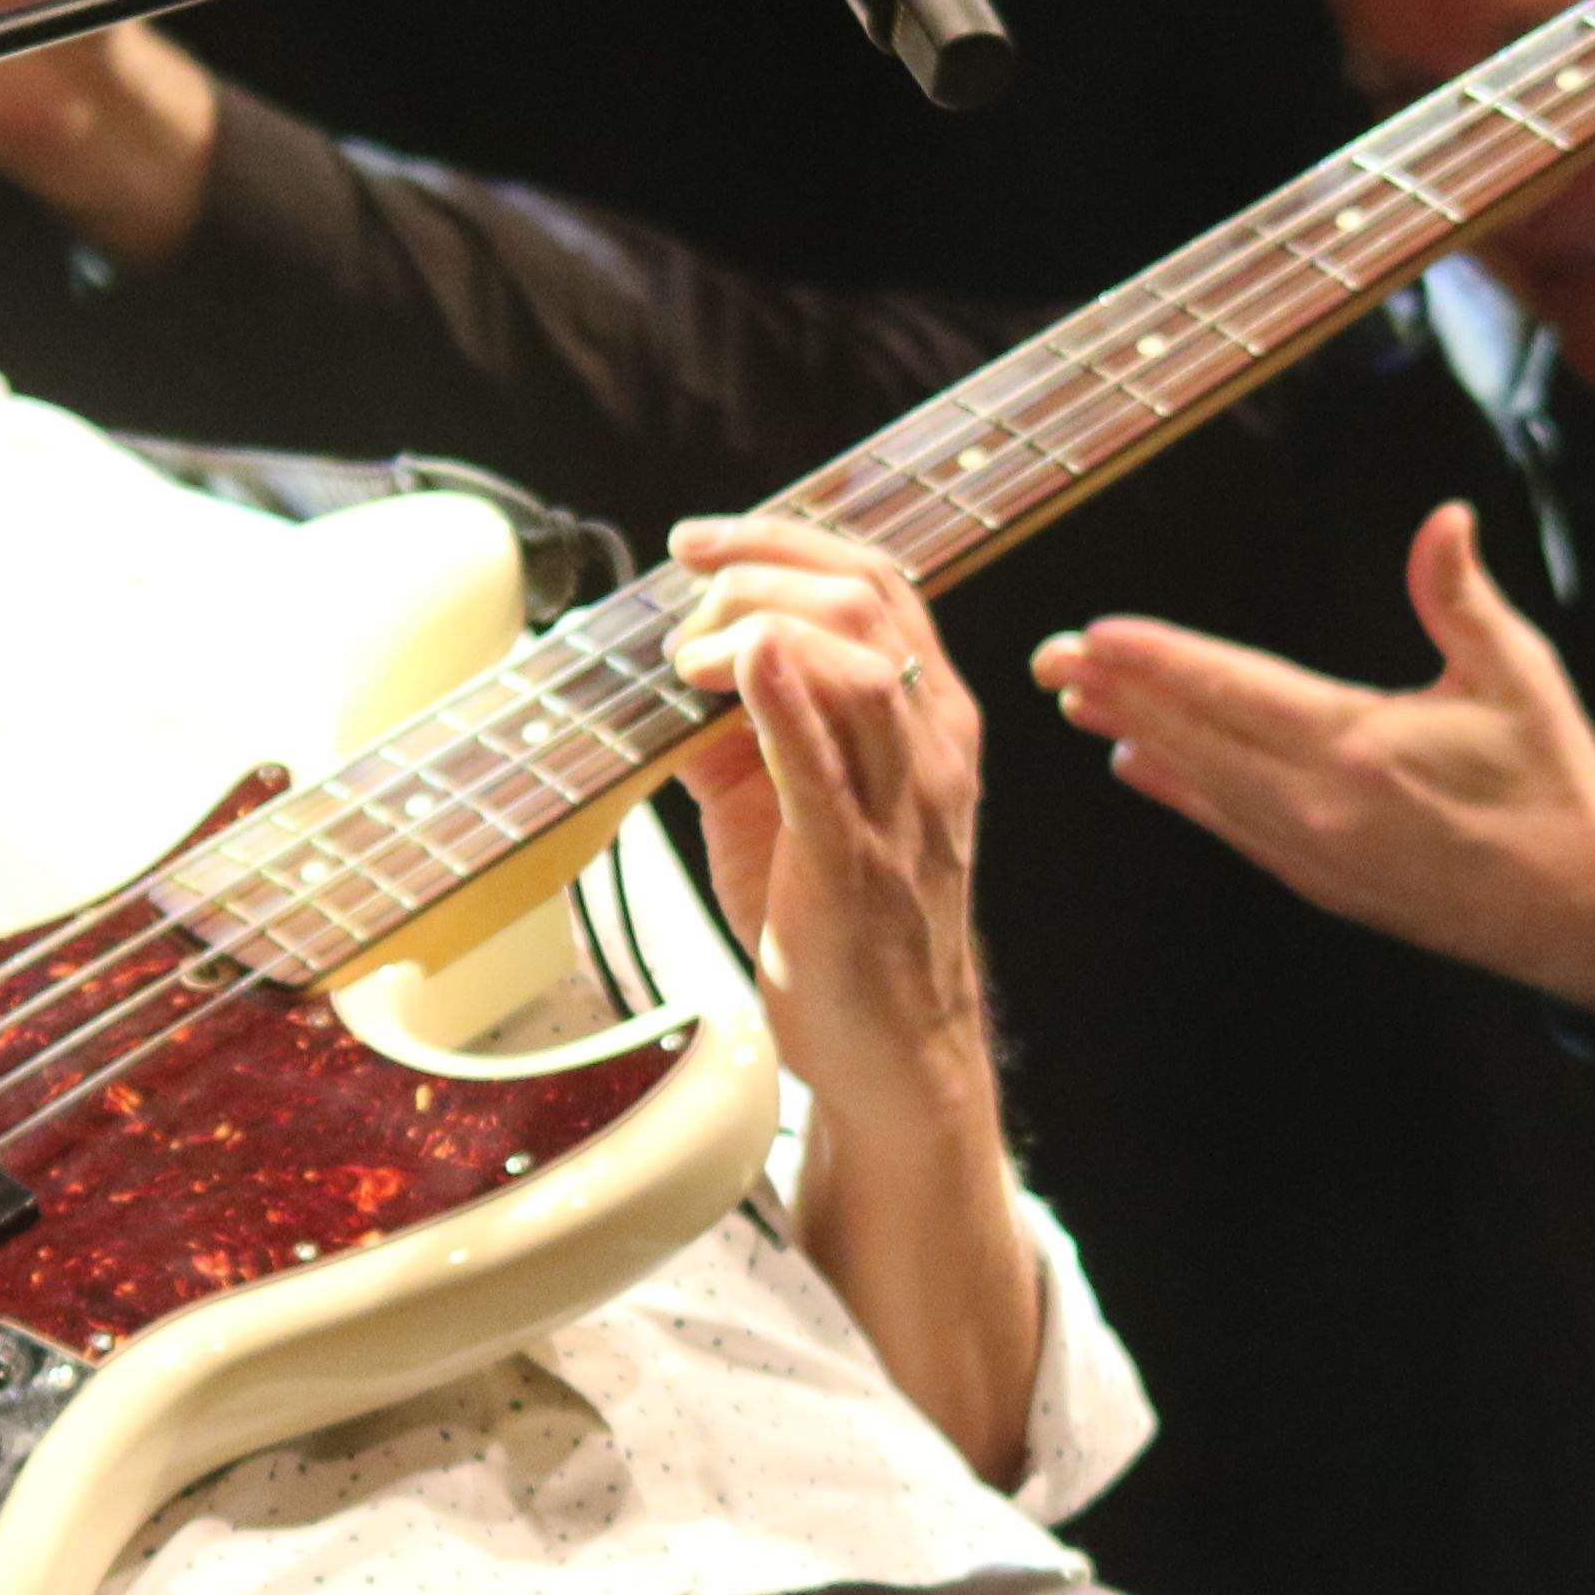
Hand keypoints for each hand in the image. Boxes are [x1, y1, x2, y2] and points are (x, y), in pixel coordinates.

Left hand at [663, 513, 1041, 1475]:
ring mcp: (898, 805)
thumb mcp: (792, 807)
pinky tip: (737, 656)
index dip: (785, 539)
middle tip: (680, 596)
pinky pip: (826, 763)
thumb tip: (664, 677)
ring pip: (858, 657)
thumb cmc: (842, 929)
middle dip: (760, 567)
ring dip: (754, 623)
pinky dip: (781, 696)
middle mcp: (931, 748)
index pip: (877, 581)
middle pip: (866, 597)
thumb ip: (743, 733)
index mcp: (929, 721)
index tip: (699, 543)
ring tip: (685, 653)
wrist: (892, 1055)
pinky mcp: (851, 866)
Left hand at [1034, 500, 1594, 1015]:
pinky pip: (1229, 827)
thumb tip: (1444, 518)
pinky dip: (1178, 792)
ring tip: (1075, 702)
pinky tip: (1137, 764)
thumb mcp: (1518, 676)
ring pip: (1202, 785)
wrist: (1578, 907)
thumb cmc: (1553, 781)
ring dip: (1135, 736)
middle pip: (1197, 738)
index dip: (1160, 660)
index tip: (1098, 633)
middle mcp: (1321, 806)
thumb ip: (1461, 598)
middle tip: (1051, 659)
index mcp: (1361, 748)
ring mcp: (1314, 852)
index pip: (1236, 691)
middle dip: (1119, 693)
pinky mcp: (1320, 882)